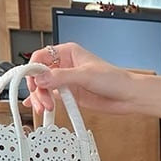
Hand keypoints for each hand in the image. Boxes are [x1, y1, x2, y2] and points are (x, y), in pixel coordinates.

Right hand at [22, 42, 139, 115]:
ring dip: (41, 97)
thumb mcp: (85, 75)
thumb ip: (61, 77)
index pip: (41, 57)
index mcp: (68, 53)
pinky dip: (44, 102)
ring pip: (44, 87)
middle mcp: (65, 66)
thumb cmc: (114, 79)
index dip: (33, 69)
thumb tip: (41, 79)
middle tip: (42, 100)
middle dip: (38, 88)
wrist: (127, 97)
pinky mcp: (71, 96)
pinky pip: (52, 97)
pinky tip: (38, 107)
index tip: (32, 82)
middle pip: (40, 75)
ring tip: (45, 108)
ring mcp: (67, 81)